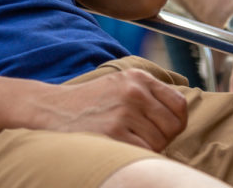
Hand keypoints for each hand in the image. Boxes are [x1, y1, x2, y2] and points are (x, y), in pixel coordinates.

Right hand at [36, 69, 187, 151]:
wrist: (52, 109)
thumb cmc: (90, 102)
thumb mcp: (120, 84)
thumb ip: (149, 93)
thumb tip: (180, 118)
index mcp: (139, 77)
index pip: (179, 104)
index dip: (175, 122)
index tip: (163, 129)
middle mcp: (134, 91)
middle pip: (172, 126)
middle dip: (162, 138)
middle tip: (141, 137)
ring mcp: (124, 112)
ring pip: (159, 143)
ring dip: (147, 148)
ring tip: (126, 140)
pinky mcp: (113, 134)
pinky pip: (143, 153)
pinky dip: (135, 155)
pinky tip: (119, 147)